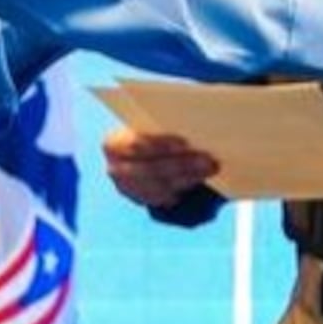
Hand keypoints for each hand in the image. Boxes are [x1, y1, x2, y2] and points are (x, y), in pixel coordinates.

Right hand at [101, 126, 218, 208]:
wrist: (136, 155)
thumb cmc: (147, 132)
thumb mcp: (147, 125)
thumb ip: (160, 125)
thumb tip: (193, 124)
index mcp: (113, 144)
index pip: (137, 144)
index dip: (161, 144)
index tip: (185, 142)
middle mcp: (115, 168)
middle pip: (151, 168)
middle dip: (182, 164)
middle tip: (209, 160)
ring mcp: (126, 188)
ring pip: (160, 186)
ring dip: (188, 178)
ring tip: (210, 169)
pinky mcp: (138, 200)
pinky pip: (163, 198)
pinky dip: (182, 189)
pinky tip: (197, 181)